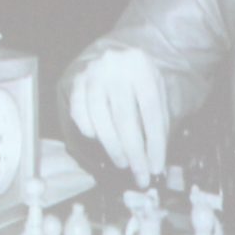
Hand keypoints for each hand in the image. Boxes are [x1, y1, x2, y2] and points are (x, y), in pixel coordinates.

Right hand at [66, 45, 170, 183]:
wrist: (118, 58)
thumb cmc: (141, 82)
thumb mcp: (157, 93)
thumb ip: (158, 122)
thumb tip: (154, 161)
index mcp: (141, 66)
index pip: (151, 110)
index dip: (154, 143)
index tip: (156, 168)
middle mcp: (114, 66)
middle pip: (124, 117)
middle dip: (133, 152)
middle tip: (139, 175)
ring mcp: (92, 74)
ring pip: (100, 119)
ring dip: (113, 147)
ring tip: (124, 163)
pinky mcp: (76, 83)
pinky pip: (79, 114)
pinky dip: (90, 130)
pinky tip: (101, 139)